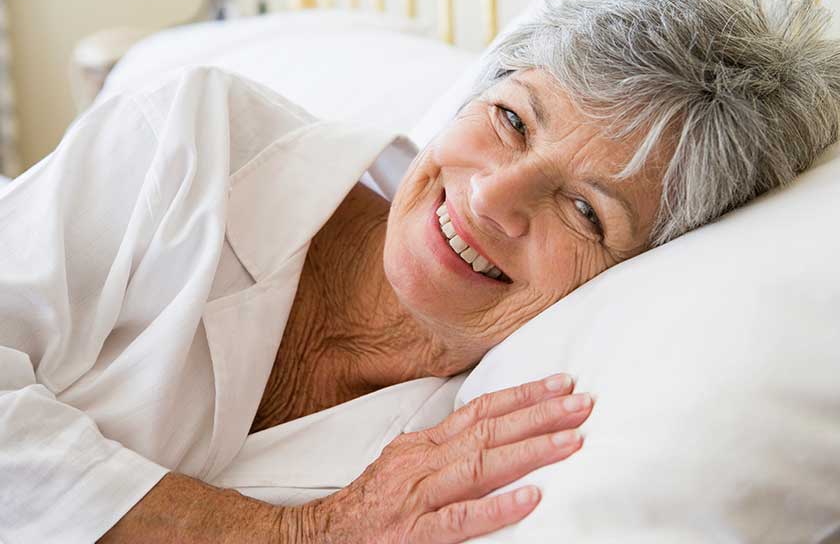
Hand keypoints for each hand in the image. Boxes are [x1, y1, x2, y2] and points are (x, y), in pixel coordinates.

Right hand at [290, 374, 593, 542]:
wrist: (326, 536)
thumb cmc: (373, 502)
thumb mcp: (406, 463)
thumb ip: (445, 449)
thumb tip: (488, 433)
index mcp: (425, 444)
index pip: (481, 410)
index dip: (523, 396)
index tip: (560, 384)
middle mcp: (424, 462)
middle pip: (489, 430)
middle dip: (540, 414)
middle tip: (583, 402)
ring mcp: (421, 496)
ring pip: (481, 466)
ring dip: (531, 450)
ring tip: (573, 440)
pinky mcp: (417, 534)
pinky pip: (461, 519)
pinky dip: (498, 506)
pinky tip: (531, 497)